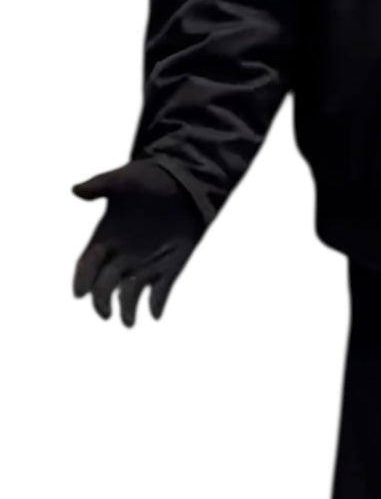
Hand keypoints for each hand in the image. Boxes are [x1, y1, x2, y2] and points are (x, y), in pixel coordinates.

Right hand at [72, 160, 204, 323]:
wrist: (186, 179)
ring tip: (129, 322)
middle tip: (105, 312)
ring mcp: (146, 262)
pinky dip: (158, 302)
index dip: (82, 278)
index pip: (88, 264)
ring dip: (129, 308)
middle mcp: (122, 256)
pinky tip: (156, 313)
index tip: (80, 292)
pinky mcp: (170, 266)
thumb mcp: (126, 179)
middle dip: (102, 300)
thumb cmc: (151, 177)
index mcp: (106, 238)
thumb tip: (75, 190)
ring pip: (131, 292)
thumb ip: (101, 185)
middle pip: (105, 284)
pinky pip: (162, 289)